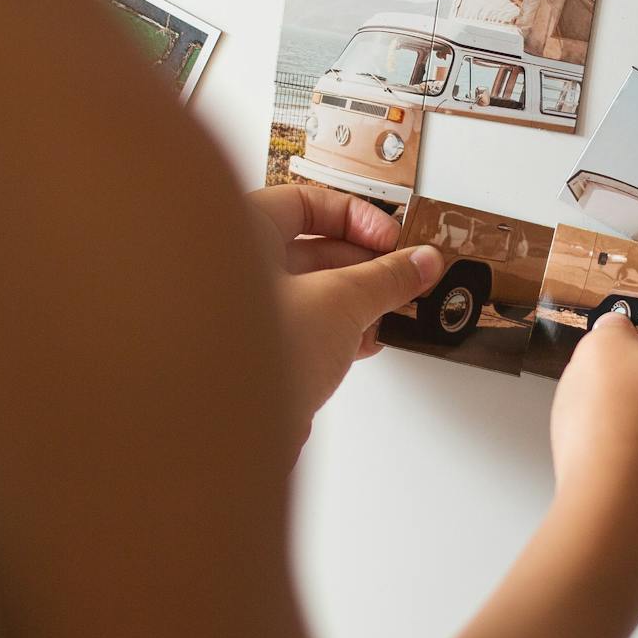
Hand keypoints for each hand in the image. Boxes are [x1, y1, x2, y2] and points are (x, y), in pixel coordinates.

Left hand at [248, 186, 444, 436]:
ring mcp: (242, 315)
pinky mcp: (254, 355)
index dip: (355, 217)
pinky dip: (336, 332)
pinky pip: (301, 329)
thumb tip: (419, 262)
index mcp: (239, 235)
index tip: (390, 239)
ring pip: (309, 293)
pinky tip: (364, 343)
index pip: (304, 202)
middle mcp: (233, 270)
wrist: (217, 435)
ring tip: (391, 311)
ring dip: (355, 301)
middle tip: (403, 275)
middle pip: (310, 250)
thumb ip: (386, 278)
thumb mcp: (339, 302)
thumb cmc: (244, 357)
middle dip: (364, 264)